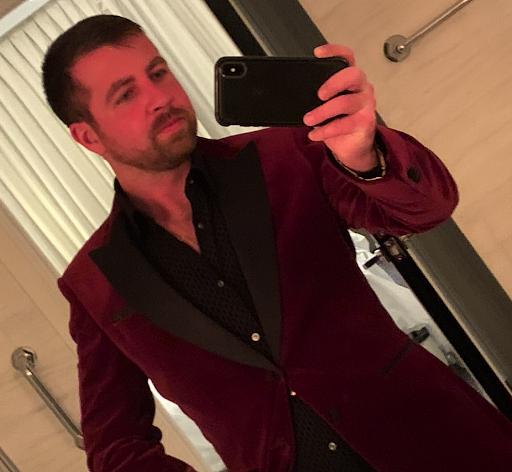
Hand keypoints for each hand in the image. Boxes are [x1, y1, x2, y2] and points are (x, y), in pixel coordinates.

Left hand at [303, 44, 377, 171]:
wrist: (352, 147)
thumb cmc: (340, 123)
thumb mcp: (326, 106)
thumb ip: (318, 97)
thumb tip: (296, 95)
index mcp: (351, 80)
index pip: (347, 57)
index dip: (334, 51)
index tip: (318, 53)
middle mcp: (362, 88)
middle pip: (352, 75)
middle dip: (333, 83)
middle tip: (319, 94)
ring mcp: (366, 105)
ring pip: (345, 102)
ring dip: (322, 112)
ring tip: (308, 119)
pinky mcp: (365, 122)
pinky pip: (343, 125)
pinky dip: (325, 130)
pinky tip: (315, 134)